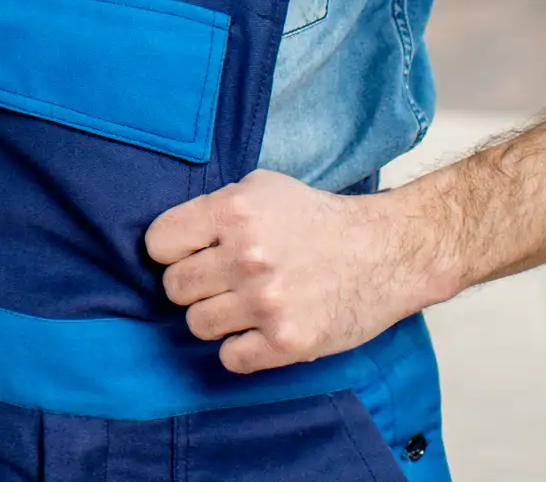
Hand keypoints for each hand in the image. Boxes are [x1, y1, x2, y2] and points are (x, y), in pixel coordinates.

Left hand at [145, 170, 454, 372]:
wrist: (386, 252)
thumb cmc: (319, 218)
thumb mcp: (262, 188)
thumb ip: (214, 208)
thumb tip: (172, 240)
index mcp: (233, 211)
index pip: (158, 243)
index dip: (173, 251)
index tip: (195, 255)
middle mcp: (246, 256)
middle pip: (175, 288)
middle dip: (196, 286)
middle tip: (225, 282)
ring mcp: (266, 301)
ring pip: (197, 325)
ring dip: (217, 319)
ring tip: (247, 305)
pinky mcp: (288, 341)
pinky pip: (230, 358)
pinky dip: (242, 350)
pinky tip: (261, 332)